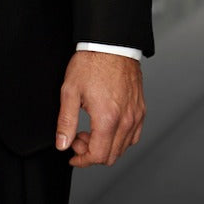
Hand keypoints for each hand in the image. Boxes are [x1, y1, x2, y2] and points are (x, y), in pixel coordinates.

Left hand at [55, 51, 144, 166]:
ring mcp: (136, 115)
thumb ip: (66, 121)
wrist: (111, 43)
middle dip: (92, 153)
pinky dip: (120, 138)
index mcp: (107, 118)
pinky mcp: (141, 108)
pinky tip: (108, 127)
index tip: (73, 155)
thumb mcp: (70, 90)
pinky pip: (134, 135)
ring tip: (91, 130)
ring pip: (124, 147)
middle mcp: (126, 120)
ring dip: (106, 146)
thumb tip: (62, 144)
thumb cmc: (92, 62)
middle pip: (111, 156)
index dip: (83, 160)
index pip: (98, 155)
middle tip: (78, 138)